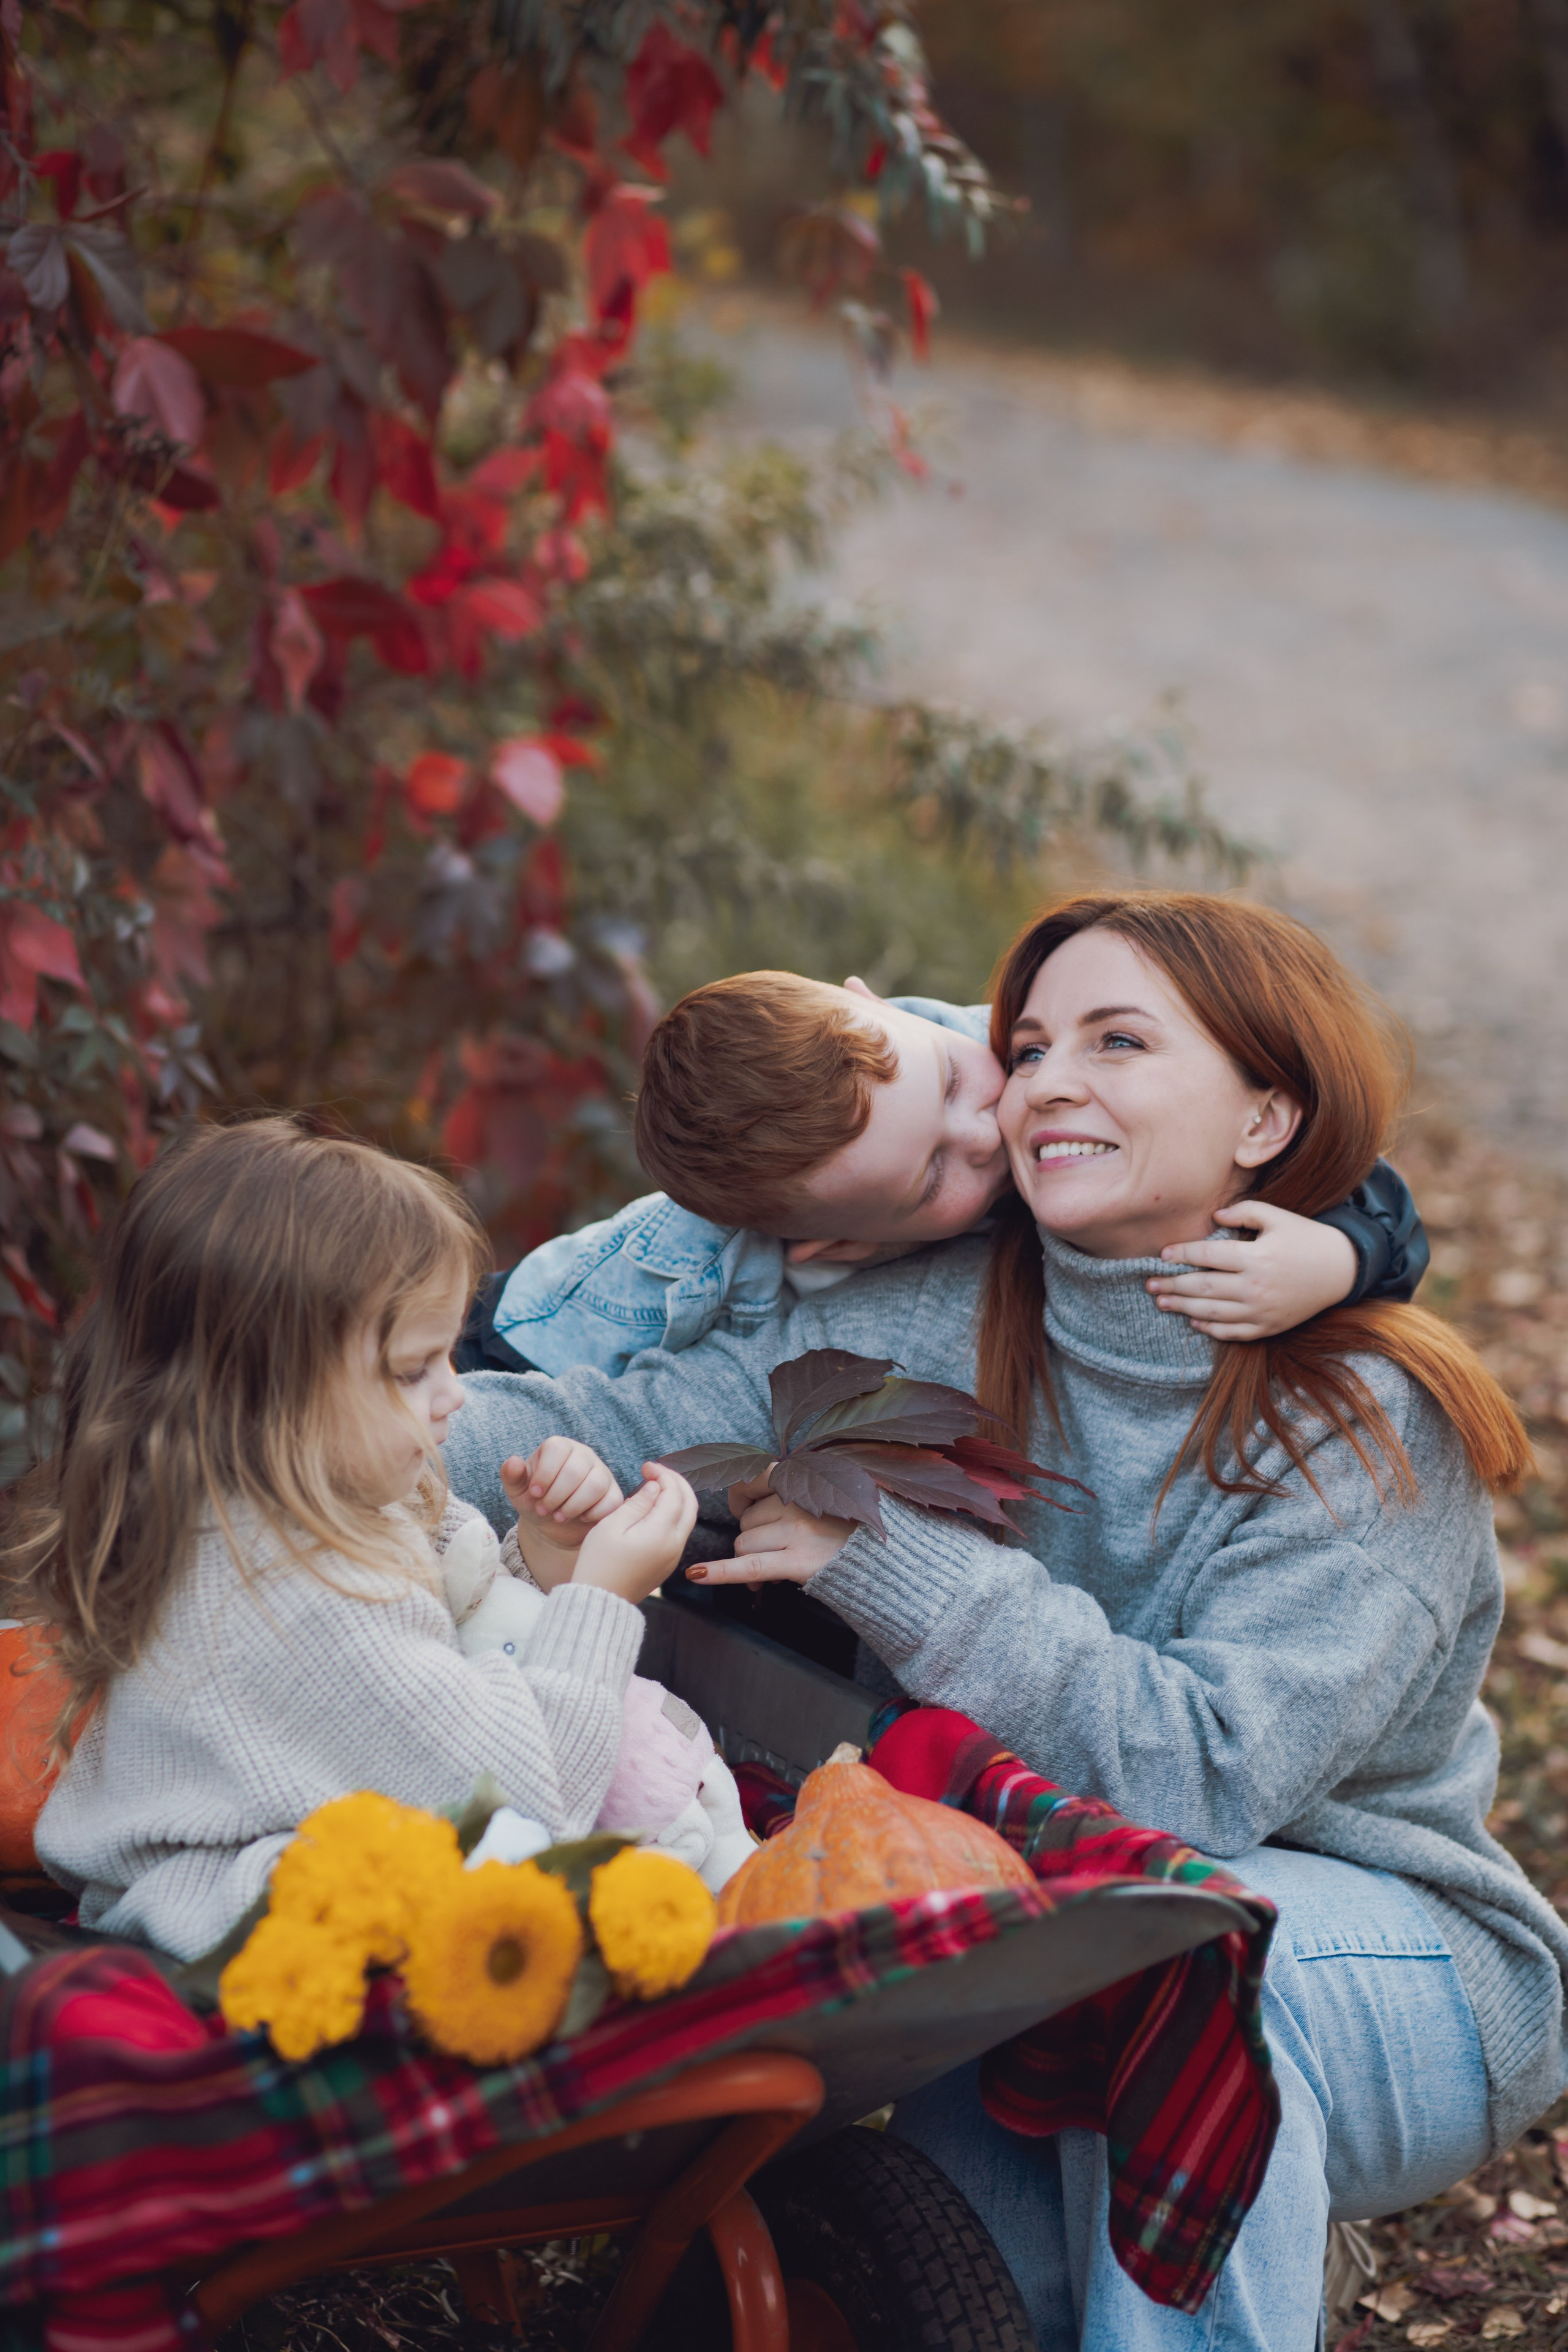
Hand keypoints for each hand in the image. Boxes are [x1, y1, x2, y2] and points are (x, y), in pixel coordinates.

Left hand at [501, 1438, 622, 1590]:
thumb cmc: (535, 1501)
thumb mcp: (518, 1491)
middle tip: (544, 1510)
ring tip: (559, 1516)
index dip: (544, 1474)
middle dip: (556, 1496)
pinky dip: (593, 1514)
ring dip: (573, 1506)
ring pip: (595, 1485)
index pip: (557, 1450)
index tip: (534, 1494)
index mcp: (559, 1447)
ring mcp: (602, 1472)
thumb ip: (512, 1476)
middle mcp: (583, 1455)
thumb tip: (513, 1461)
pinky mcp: (614, 1492)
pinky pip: (610, 1501)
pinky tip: (580, 1518)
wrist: (553, 1525)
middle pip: (575, 1470)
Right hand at [573, 1463, 698, 1603]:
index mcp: (661, 1534)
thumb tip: (655, 1487)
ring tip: (656, 1485)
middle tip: (656, 1471)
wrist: (600, 1601)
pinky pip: (680, 1531)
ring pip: (688, 1518)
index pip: (674, 1493)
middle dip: (676, 1482)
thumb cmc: (599, 1563)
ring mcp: (674, 1556)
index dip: (663, 1474)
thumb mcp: (612, 1526)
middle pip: (690, 1504)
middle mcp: (675, 1545)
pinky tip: (656, 1507)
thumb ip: (637, 1503)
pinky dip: (674, 1513)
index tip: (646, 1466)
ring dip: (677, 1497)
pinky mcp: (668, 1563)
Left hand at [688, 1491, 854, 1586]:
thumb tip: (745, 1509)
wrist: (883, 1561)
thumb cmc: (848, 1530)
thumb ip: (788, 1495)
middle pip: (746, 1521)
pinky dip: (719, 1572)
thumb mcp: (823, 1497)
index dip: (741, 1499)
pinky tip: (697, 1575)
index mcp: (803, 1480)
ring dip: (753, 1560)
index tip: (745, 1509)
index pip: (750, 1480)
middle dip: (754, 1538)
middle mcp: (797, 1501)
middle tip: (779, 1549)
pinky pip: (748, 1565)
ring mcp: (797, 1531)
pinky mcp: (797, 1561)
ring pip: (744, 1545)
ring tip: (780, 1568)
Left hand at [1146, 1201, 1357, 1341]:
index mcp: (1255, 1257)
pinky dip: (1211, 1328)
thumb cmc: (1307, 1238)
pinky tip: (1193, 1321)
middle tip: (1149, 1284)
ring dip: (1183, 1307)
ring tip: (1162, 1302)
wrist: (1343, 1270)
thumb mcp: (1278, 1216)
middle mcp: (1255, 1286)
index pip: (1207, 1255)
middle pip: (1203, 1287)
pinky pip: (1233, 1332)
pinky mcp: (1269, 1326)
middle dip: (1172, 1285)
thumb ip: (1244, 1211)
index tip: (1162, 1254)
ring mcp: (1262, 1310)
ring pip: (1213, 1312)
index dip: (1181, 1254)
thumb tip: (1213, 1216)